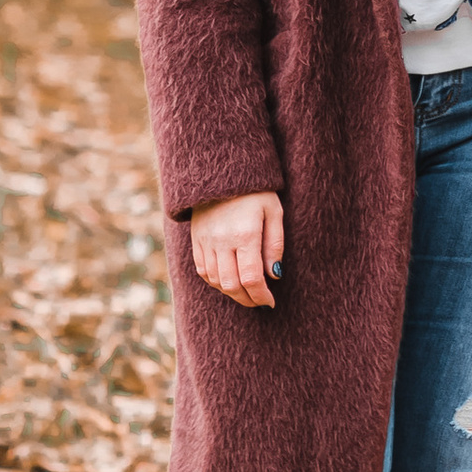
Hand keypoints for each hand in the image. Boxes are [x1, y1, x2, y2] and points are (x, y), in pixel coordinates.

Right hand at [190, 190, 284, 308]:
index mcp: (244, 234)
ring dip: (231, 293)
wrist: (223, 170)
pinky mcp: (197, 239)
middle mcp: (221, 240)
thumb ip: (274, 245)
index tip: (270, 302)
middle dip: (247, 299)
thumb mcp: (274, 212)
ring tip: (246, 293)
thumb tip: (274, 275)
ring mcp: (205, 240)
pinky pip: (202, 270)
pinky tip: (228, 282)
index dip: (261, 296)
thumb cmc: (256, 191)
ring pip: (215, 280)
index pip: (251, 278)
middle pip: (231, 284)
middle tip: (259, 302)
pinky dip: (215, 282)